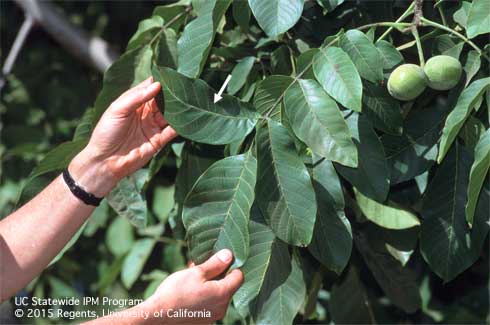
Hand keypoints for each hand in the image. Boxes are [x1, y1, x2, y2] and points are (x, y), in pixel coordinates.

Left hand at [69, 77, 176, 196]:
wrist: (105, 162)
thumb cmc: (106, 133)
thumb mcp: (117, 109)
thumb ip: (136, 97)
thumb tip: (157, 84)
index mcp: (133, 103)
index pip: (150, 88)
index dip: (159, 81)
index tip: (171, 74)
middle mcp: (145, 114)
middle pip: (163, 101)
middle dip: (172, 94)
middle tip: (184, 86)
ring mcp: (153, 127)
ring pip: (170, 115)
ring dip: (178, 109)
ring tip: (188, 100)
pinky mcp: (159, 141)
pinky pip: (172, 131)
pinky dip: (180, 125)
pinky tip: (187, 118)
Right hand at [138, 249, 242, 323]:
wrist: (157, 317)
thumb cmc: (176, 293)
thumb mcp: (196, 272)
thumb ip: (215, 264)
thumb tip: (229, 255)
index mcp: (223, 293)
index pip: (239, 276)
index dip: (230, 266)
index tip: (217, 261)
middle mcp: (222, 308)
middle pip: (227, 285)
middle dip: (215, 274)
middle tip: (199, 266)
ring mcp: (213, 316)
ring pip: (216, 294)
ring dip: (207, 284)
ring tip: (190, 277)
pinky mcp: (203, 321)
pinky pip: (208, 304)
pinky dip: (202, 295)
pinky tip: (188, 291)